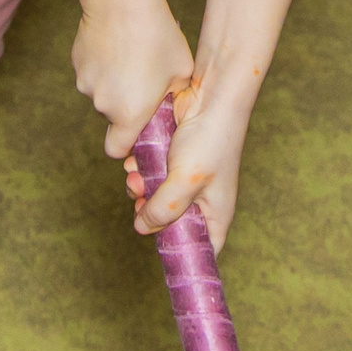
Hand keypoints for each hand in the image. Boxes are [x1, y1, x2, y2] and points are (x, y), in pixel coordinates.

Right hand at [70, 0, 195, 164]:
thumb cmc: (157, 35)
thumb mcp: (181, 71)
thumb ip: (175, 97)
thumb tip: (170, 106)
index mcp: (129, 114)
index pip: (117, 150)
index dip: (128, 145)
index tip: (141, 129)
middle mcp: (102, 105)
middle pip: (112, 118)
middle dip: (127, 106)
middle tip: (147, 80)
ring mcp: (85, 84)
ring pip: (102, 94)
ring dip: (116, 84)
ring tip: (134, 57)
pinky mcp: (77, 63)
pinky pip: (93, 74)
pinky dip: (104, 67)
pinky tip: (118, 45)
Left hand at [122, 74, 250, 256]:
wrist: (209, 94)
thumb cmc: (211, 139)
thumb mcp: (186, 181)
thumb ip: (164, 209)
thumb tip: (142, 227)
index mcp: (215, 212)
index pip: (202, 249)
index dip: (184, 256)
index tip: (162, 255)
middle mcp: (200, 199)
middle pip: (169, 225)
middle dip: (150, 215)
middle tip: (140, 202)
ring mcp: (183, 179)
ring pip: (154, 198)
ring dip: (140, 189)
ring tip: (136, 178)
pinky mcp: (169, 160)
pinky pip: (149, 175)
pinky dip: (140, 170)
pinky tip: (135, 161)